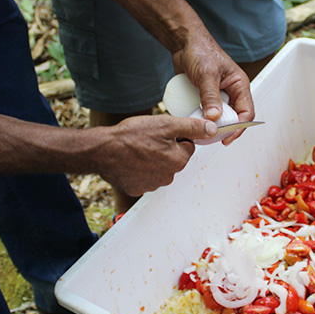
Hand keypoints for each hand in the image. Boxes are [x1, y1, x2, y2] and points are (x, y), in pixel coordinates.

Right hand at [99, 115, 219, 194]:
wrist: (102, 150)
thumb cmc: (132, 135)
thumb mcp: (165, 124)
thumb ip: (191, 127)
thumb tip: (212, 129)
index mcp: (178, 161)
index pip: (187, 146)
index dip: (176, 136)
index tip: (161, 132)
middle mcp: (168, 177)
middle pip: (174, 159)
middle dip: (165, 149)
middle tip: (148, 139)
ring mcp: (152, 185)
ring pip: (159, 168)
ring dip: (152, 160)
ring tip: (137, 149)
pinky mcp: (136, 188)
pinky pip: (143, 177)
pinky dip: (139, 169)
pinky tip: (130, 160)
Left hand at [170, 32, 254, 144]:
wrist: (183, 43)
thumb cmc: (200, 51)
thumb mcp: (206, 74)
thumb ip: (210, 96)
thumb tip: (214, 118)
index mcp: (239, 85)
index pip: (246, 112)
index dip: (239, 128)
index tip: (226, 138)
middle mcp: (231, 91)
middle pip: (234, 118)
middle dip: (224, 130)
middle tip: (211, 138)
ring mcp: (218, 95)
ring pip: (220, 117)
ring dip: (213, 126)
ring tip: (202, 135)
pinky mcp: (206, 96)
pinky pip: (207, 112)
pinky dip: (202, 120)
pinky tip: (194, 125)